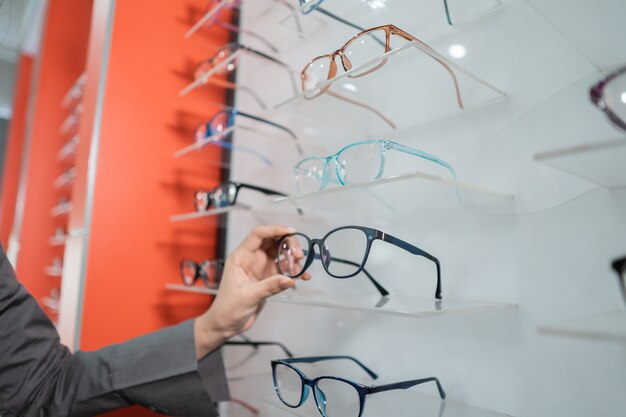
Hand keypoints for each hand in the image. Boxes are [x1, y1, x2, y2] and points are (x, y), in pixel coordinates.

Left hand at [194, 225, 310, 357]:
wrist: (225, 325)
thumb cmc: (227, 309)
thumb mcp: (248, 297)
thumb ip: (269, 287)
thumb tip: (289, 279)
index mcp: (241, 257)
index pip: (258, 235)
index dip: (274, 230)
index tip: (291, 232)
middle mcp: (251, 259)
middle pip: (273, 241)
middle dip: (288, 245)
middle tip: (298, 256)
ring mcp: (261, 268)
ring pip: (281, 254)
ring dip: (293, 259)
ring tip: (300, 271)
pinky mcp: (268, 278)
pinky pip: (285, 270)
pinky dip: (294, 271)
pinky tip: (303, 277)